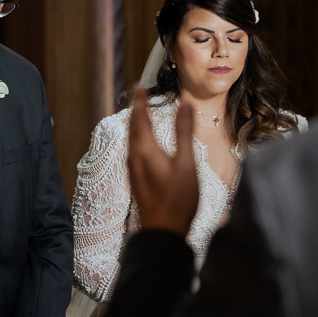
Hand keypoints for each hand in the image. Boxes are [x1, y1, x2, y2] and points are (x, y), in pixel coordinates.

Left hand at [127, 86, 198, 236]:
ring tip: (141, 114)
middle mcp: (134, 156)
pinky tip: (144, 142)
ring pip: (131, 139)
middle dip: (136, 109)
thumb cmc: (178, 200)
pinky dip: (137, 138)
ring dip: (136, 124)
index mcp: (145, 149)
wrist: (163, 231)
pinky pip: (133, 150)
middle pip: (132, 127)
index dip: (140, 100)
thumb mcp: (186, 164)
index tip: (141, 85)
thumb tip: (185, 106)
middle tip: (140, 95)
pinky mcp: (136, 179)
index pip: (140, 117)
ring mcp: (133, 169)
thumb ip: (184, 133)